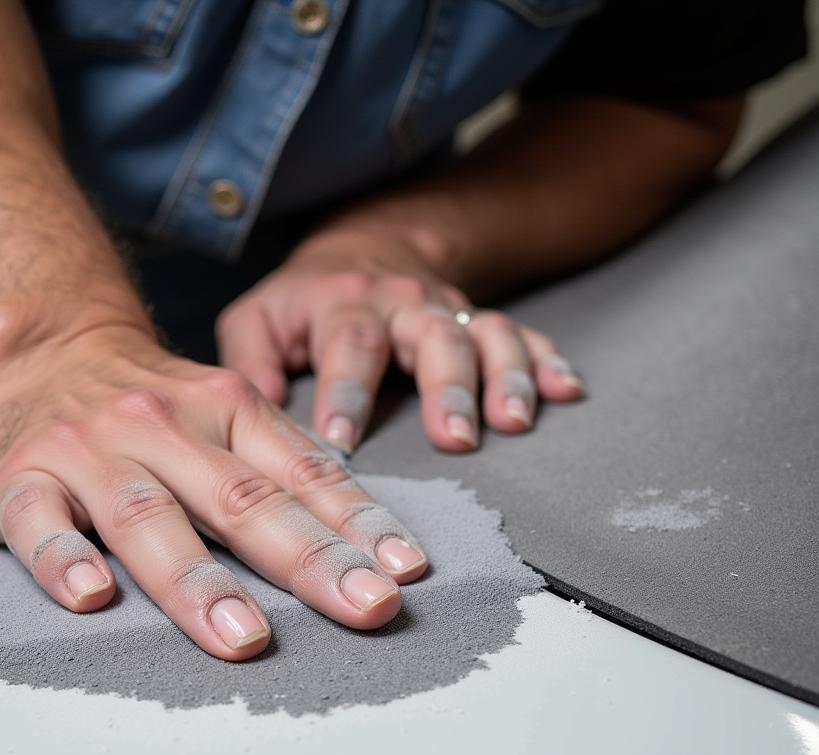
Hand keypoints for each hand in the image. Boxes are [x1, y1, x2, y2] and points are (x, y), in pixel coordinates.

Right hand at [0, 325, 428, 660]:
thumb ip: (283, 467)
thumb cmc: (153, 407)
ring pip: (148, 517)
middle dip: (308, 560)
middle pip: (240, 499)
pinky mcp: (19, 479)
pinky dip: (63, 558)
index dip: (357, 522)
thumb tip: (369, 541)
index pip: (301, 471)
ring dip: (198, 582)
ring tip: (245, 638)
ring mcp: (89, 451)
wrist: (45, 351)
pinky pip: (39, 523)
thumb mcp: (225, 412)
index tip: (405, 572)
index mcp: (226, 406)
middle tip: (365, 608)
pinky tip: (91, 598)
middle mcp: (163, 425)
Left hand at [217, 231, 582, 451]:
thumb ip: (250, 360)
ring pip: (485, 336)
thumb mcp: (259, 317)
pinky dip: (547, 362)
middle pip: (431, 337)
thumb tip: (255, 415)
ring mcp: (449, 310)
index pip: (348, 345)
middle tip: (454, 440)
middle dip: (446, 388)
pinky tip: (568, 391)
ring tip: (514, 423)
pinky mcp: (479, 320)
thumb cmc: (306, 301)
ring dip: (505, 378)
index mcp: (344, 303)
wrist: (366, 247)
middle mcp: (403, 303)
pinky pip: (522, 334)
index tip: (343, 443)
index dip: (347, 392)